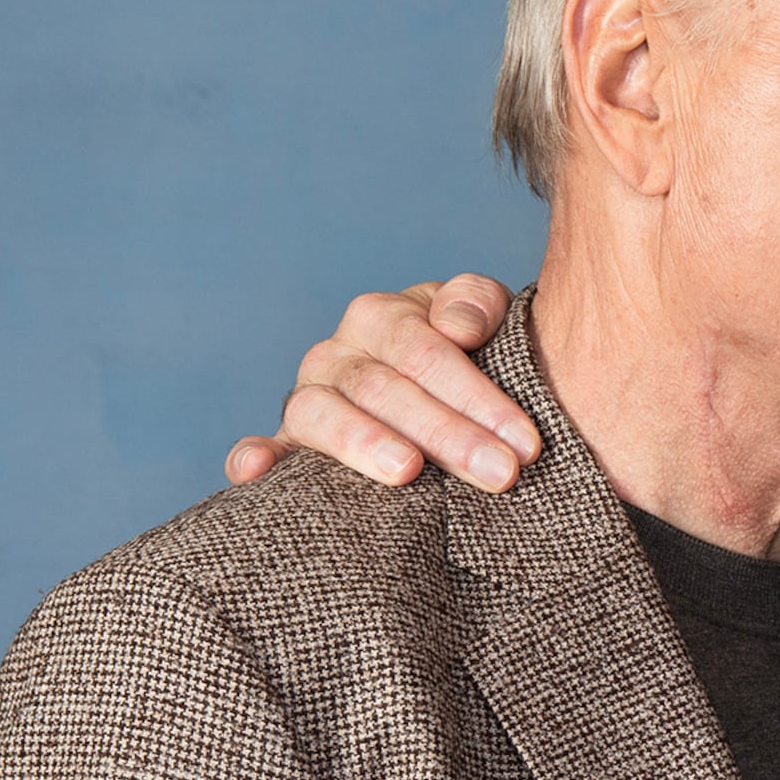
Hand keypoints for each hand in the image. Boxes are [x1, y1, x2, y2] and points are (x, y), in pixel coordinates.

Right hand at [222, 273, 539, 491]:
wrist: (440, 385)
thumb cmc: (475, 352)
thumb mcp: (489, 318)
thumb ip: (479, 303)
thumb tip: (457, 328)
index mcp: (383, 318)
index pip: (425, 352)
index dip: (477, 396)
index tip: (526, 443)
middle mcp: (337, 354)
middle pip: (384, 388)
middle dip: (447, 433)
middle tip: (500, 473)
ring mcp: (307, 397)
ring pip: (322, 413)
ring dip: (363, 442)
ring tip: (407, 471)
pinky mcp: (289, 443)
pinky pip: (264, 446)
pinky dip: (255, 457)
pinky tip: (254, 475)